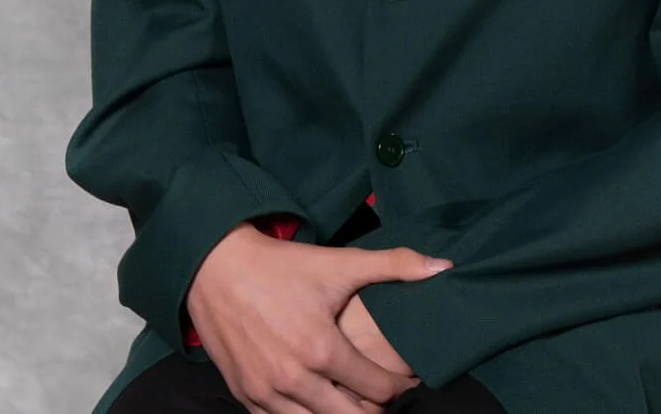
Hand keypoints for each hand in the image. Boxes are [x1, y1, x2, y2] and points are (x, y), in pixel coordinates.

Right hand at [185, 221, 451, 413]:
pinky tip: (318, 404)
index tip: (407, 379)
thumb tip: (443, 267)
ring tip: (353, 400)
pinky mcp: (245, 397)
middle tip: (381, 393)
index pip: (378, 389)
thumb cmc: (282, 266)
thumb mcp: (339, 262)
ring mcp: (266, 393)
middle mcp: (294, 378)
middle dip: (373, 410)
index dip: (399, 387)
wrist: (216, 267)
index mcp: (321, 348)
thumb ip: (394, 265)